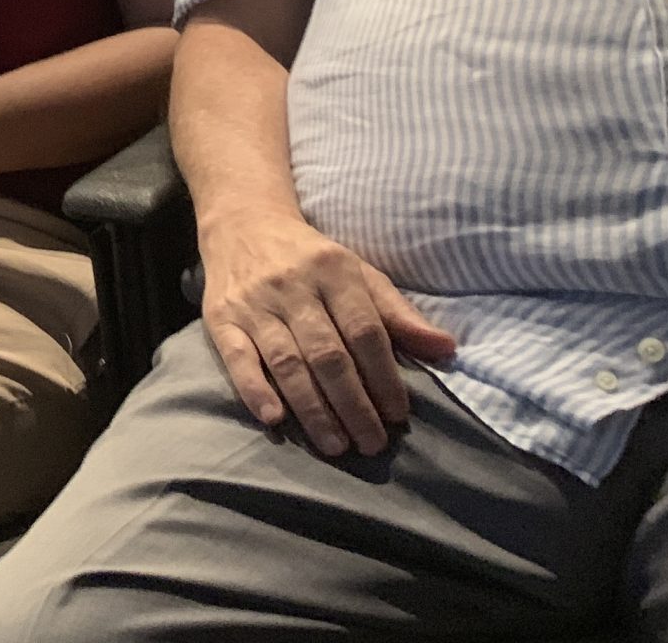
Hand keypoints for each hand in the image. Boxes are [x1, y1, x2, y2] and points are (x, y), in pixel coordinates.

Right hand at [198, 208, 455, 456]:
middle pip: (328, 355)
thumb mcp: (358, 274)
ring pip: (288, 363)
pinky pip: (237, 358)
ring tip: (335, 445)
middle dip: (353, 405)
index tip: (397, 415)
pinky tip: (274, 419)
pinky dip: (254, 389)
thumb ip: (397, 314)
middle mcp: (293, 286)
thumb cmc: (310, 258)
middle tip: (372, 443)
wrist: (242, 222)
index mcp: (334, 271)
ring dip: (313, 409)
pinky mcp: (221, 317)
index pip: (365, 332)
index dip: (383, 377)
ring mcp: (254, 302)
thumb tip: (446, 349)